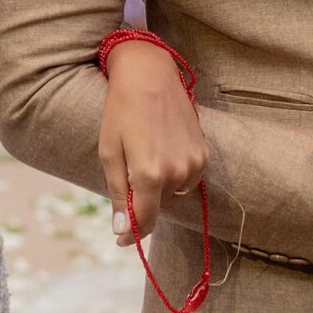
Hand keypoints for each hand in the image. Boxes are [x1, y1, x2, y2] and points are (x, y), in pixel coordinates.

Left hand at [99, 41, 207, 246]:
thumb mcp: (110, 152)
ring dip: (158, 187)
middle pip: (158, 207)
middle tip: (127, 170)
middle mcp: (177, 173)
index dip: (130, 233)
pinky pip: (187, 179)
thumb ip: (118, 194)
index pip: (144, 220)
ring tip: (144, 155)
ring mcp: (194, 163)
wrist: (150, 74)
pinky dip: (173, 175)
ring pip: (173, 194)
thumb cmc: (122, 110)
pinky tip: (161, 150)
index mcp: (150, 174)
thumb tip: (122, 231)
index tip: (119, 239)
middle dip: (141, 200)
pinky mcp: (203, 153)